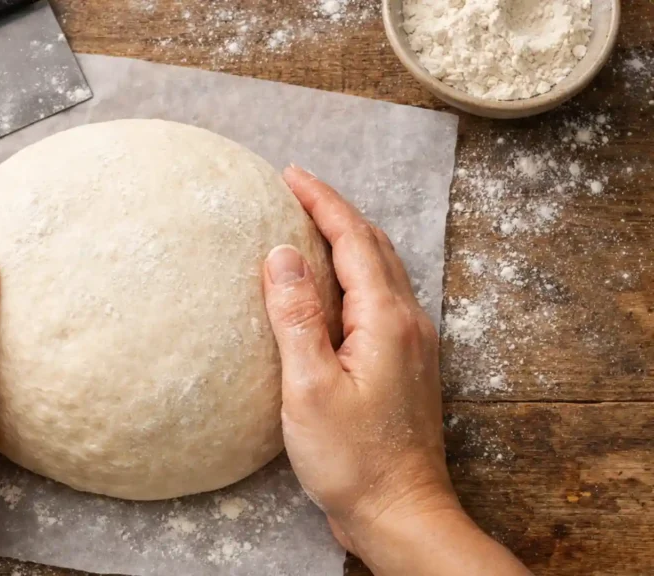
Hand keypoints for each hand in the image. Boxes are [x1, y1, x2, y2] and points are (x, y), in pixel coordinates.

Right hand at [264, 167, 530, 574]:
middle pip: (373, 246)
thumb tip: (282, 253)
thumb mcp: (310, 388)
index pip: (353, 239)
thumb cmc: (354, 459)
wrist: (400, 512)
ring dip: (348, 239)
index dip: (322, 201)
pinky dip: (355, 273)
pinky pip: (380, 298)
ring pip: (381, 270)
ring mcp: (411, 344)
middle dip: (335, 211)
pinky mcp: (404, 365)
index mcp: (385, 320)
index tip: (291, 174)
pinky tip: (332, 286)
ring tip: (311, 225)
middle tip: (297, 190)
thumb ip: (296, 316)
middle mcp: (406, 323)